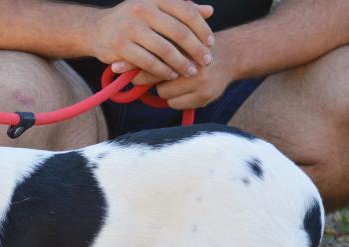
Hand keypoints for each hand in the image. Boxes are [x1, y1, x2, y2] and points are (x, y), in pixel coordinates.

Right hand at [91, 0, 214, 83]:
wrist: (97, 30)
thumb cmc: (133, 20)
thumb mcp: (156, 9)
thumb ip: (181, 9)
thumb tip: (209, 11)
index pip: (187, 12)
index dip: (202, 29)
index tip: (211, 43)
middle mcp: (143, 8)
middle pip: (178, 32)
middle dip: (195, 49)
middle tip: (206, 61)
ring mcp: (131, 27)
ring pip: (164, 49)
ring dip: (180, 63)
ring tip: (191, 72)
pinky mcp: (121, 46)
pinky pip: (148, 62)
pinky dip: (162, 71)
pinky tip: (171, 75)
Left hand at [112, 32, 238, 108]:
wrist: (232, 55)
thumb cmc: (197, 47)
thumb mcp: (180, 38)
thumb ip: (157, 44)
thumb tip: (125, 54)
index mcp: (185, 46)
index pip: (153, 59)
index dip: (134, 64)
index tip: (117, 67)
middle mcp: (192, 65)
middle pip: (157, 81)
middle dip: (152, 78)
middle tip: (144, 76)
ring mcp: (200, 83)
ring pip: (165, 95)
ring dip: (166, 89)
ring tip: (177, 79)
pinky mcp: (205, 97)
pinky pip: (175, 104)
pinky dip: (176, 99)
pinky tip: (186, 90)